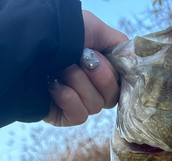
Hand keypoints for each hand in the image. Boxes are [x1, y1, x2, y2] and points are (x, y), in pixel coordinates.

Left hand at [44, 11, 127, 126]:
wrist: (27, 47)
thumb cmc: (59, 33)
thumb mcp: (94, 28)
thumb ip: (120, 45)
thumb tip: (137, 59)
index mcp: (102, 69)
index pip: (123, 84)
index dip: (118, 75)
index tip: (108, 62)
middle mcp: (93, 88)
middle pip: (113, 97)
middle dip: (98, 75)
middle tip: (80, 58)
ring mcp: (80, 103)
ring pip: (96, 105)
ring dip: (78, 82)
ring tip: (61, 68)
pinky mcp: (66, 116)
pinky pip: (80, 115)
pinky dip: (67, 97)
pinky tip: (54, 84)